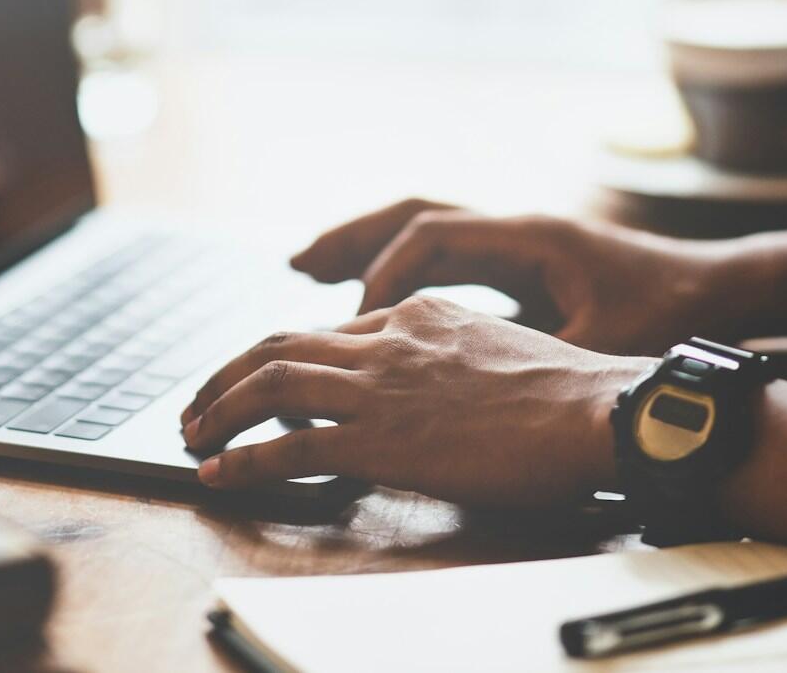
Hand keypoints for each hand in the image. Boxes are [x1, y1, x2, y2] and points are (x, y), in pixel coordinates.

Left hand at [179, 295, 653, 505]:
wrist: (595, 410)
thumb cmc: (572, 395)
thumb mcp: (503, 349)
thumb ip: (456, 358)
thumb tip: (440, 390)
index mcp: (421, 314)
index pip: (334, 329)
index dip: (289, 354)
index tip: (267, 377)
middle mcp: (389, 339)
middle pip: (280, 341)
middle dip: (228, 370)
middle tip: (200, 399)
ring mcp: (379, 386)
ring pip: (269, 382)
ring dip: (217, 407)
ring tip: (191, 431)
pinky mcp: (377, 437)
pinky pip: (288, 445)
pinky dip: (241, 457)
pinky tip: (218, 471)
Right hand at [290, 198, 724, 354]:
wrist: (720, 289)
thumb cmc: (667, 315)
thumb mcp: (601, 343)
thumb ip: (532, 356)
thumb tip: (470, 386)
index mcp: (529, 237)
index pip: (432, 234)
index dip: (385, 273)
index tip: (357, 320)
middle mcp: (514, 226)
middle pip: (412, 212)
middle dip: (350, 238)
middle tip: (295, 264)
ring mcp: (515, 238)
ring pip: (423, 225)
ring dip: (366, 245)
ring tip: (310, 268)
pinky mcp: (520, 259)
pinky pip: (443, 250)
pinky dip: (399, 265)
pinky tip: (372, 299)